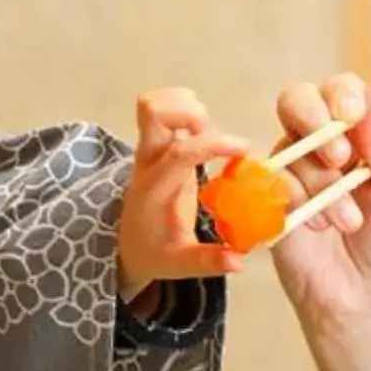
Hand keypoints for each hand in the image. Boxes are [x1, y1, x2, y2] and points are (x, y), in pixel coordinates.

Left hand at [117, 88, 250, 300]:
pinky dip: (182, 107)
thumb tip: (239, 261)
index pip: (178, 152)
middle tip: (217, 139)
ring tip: (209, 134)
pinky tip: (200, 130)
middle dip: (192, 114)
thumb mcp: (180, 265)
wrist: (127, 247)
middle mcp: (147, 162)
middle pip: (153, 113)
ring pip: (154, 105)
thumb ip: (208, 261)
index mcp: (154, 189)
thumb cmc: (154, 253)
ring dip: (187, 107)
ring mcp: (147, 149)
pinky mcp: (153, 144)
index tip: (243, 150)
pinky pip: (159, 109)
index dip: (212, 143)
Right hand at [265, 73, 370, 343]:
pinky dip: (295, 200)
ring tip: (348, 222)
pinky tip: (318, 227)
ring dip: (322, 184)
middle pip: (297, 100)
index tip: (352, 116)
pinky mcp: (269, 202)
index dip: (341, 95)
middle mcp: (323, 146)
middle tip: (340, 157)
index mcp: (361, 136)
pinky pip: (267, 180)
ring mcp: (294, 173)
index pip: (341, 92)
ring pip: (289, 147)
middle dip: (315, 120)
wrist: (368, 300)